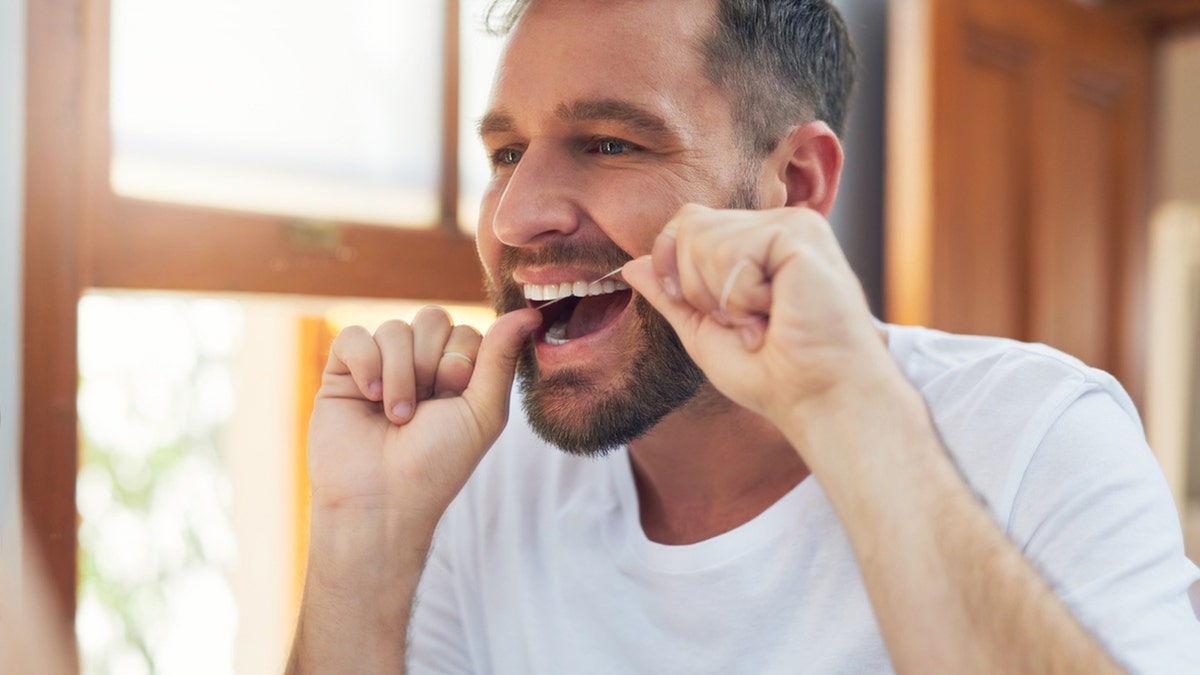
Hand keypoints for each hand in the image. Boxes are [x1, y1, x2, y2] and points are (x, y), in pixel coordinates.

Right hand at [306, 306, 540, 535]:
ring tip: (396, 416)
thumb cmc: (438, 463)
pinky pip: (354, 336)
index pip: (465, 330)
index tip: (452, 397)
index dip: (461, 360)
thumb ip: (501, 358)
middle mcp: (419, 365)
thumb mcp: (482, 411)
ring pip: (393, 328)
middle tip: (423, 408)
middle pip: (431, 318)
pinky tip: (369, 397)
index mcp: (456, 373)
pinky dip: (365, 364)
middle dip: (430, 363)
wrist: (382, 500)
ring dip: (399, 375)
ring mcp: (380, 366)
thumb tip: (529, 313)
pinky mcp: (342, 372)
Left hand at [622, 204, 891, 427]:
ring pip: (702, 238)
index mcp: (757, 240)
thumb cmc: (773, 375)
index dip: (677, 271)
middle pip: (687, 224)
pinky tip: (777, 315)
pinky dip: (743, 299)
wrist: (818, 399)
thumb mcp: (704, 332)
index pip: (686, 222)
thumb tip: (630, 264)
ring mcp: (792, 224)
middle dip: (697, 288)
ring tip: (764, 321)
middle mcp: (776, 224)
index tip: (715, 316)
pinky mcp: (801, 234)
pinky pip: (731, 254)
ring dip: (723, 298)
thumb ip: (670, 295)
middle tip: (745, 322)